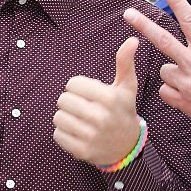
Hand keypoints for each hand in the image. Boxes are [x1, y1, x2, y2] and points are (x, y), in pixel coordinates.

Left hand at [53, 36, 140, 165]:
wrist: (127, 146)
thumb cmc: (123, 110)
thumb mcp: (127, 86)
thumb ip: (125, 62)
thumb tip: (133, 39)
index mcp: (109, 98)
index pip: (73, 83)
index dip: (79, 87)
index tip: (89, 93)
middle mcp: (100, 117)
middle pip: (63, 99)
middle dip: (71, 101)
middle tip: (83, 106)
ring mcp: (90, 136)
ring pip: (58, 117)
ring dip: (66, 116)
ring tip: (80, 119)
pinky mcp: (81, 151)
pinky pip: (57, 134)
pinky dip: (64, 133)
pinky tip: (77, 132)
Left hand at [123, 0, 190, 142]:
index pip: (190, 20)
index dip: (177, 2)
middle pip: (163, 40)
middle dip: (143, 25)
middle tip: (128, 13)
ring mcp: (187, 83)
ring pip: (165, 71)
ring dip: (174, 76)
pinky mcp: (183, 102)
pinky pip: (165, 92)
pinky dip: (174, 94)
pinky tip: (190, 98)